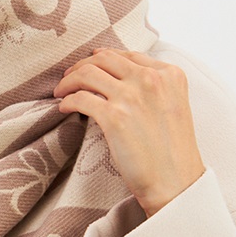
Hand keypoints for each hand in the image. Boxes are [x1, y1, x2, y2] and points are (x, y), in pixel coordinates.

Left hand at [53, 48, 204, 217]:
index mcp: (170, 74)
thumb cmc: (172, 151)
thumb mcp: (173, 105)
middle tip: (68, 77)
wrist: (174, 182)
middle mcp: (151, 79)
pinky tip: (64, 108)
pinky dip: (67, 101)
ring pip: (87, 73)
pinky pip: (80, 98)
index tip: (89, 64)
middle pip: (104, 58)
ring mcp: (132, 96)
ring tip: (61, 92)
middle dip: (81, 65)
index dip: (104, 58)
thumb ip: (154, 87)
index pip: (128, 55)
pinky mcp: (114, 117)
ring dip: (68, 80)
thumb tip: (117, 77)